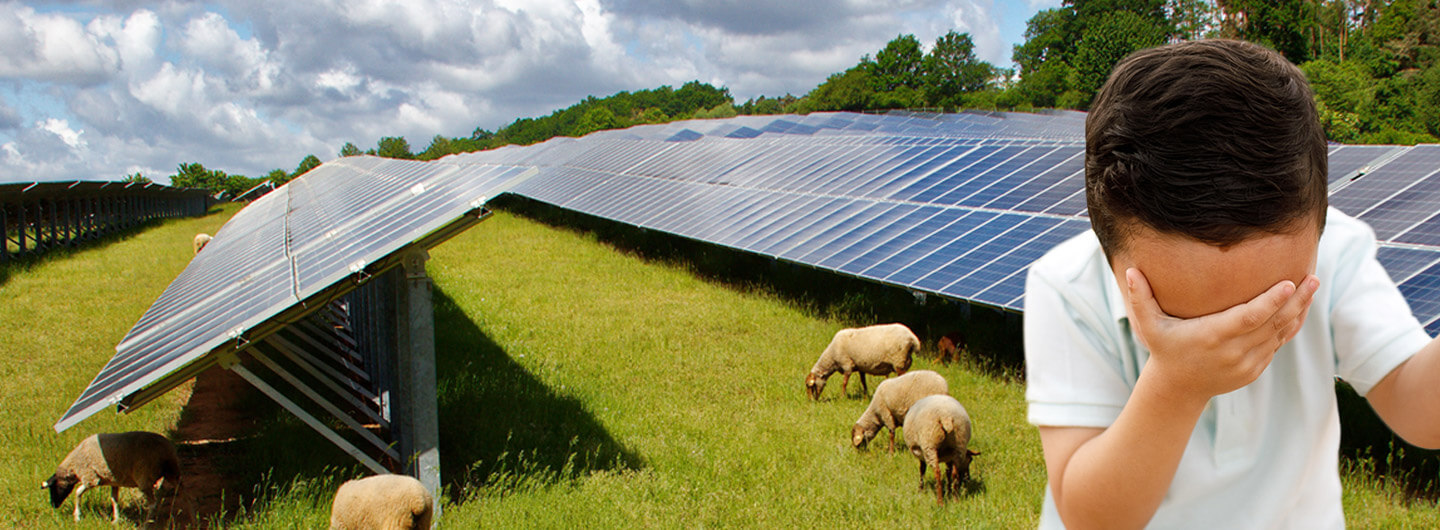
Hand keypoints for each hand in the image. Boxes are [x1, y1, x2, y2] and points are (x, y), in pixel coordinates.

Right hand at [1125, 267, 1318, 402]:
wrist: (1178, 388)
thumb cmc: (1164, 349)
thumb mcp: (1149, 326)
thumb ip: (1140, 298)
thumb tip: (1129, 269)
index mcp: (1212, 337)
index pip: (1249, 317)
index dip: (1271, 301)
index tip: (1288, 283)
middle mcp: (1234, 351)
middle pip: (1273, 323)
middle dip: (1297, 300)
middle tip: (1313, 277)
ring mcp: (1247, 362)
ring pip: (1281, 333)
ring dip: (1299, 311)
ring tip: (1313, 286)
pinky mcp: (1255, 369)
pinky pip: (1278, 344)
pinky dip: (1291, 325)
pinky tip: (1299, 307)